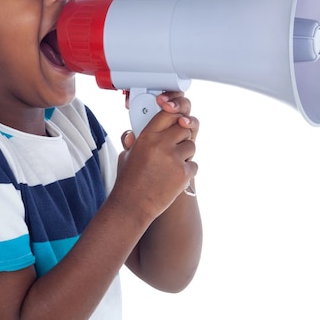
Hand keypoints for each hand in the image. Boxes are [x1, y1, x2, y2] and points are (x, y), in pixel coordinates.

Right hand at [114, 92, 198, 220]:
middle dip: (181, 135)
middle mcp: (161, 144)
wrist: (132, 205)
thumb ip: (135, 141)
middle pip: (183, 128)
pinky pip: (193, 164)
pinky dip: (187, 170)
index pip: (167, 114)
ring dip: (185, 153)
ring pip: (191, 145)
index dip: (173, 116)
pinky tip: (174, 177)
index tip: (174, 120)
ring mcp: (174, 158)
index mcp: (146, 136)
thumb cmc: (128, 180)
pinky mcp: (184, 173)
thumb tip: (135, 133)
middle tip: (173, 145)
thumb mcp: (126, 155)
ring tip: (172, 164)